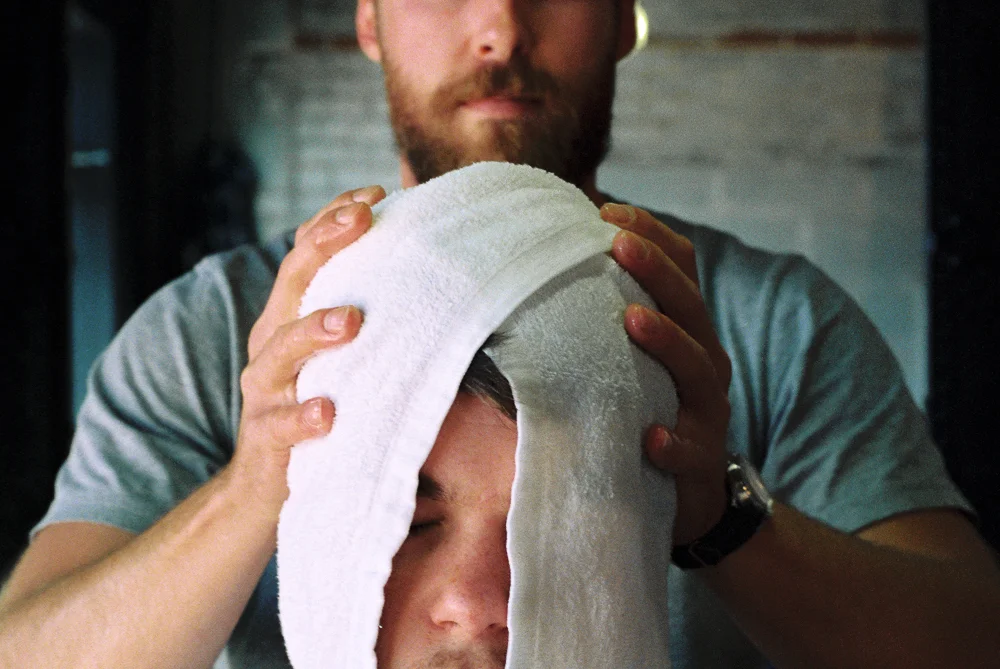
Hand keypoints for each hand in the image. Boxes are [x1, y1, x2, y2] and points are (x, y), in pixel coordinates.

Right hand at [226, 185, 386, 518]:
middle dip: (324, 245)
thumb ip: (361, 318)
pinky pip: (281, 425)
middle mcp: (271, 345)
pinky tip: (328, 413)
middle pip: (292, 282)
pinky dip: (303, 418)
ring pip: (281, 351)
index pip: (306, 253)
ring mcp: (265, 391)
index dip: (333, 218)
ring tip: (351, 321)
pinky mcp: (267, 438)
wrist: (265, 484)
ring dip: (314, 330)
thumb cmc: (314, 406)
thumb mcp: (335, 356)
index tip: (376, 192)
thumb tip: (425, 276)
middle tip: (361, 220)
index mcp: (289, 317)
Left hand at [600, 203, 731, 545]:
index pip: (684, 271)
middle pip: (691, 307)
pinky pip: (692, 451)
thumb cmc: (649, 413)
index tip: (607, 212)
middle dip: (656, 272)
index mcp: (689, 332)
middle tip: (618, 243)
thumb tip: (546, 270)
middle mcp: (706, 364)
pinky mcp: (699, 464)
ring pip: (697, 371)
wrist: (689, 499)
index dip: (654, 237)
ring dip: (667, 342)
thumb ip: (610, 319)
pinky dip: (674, 443)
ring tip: (631, 320)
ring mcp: (707, 414)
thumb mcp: (635, 362)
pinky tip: (651, 438)